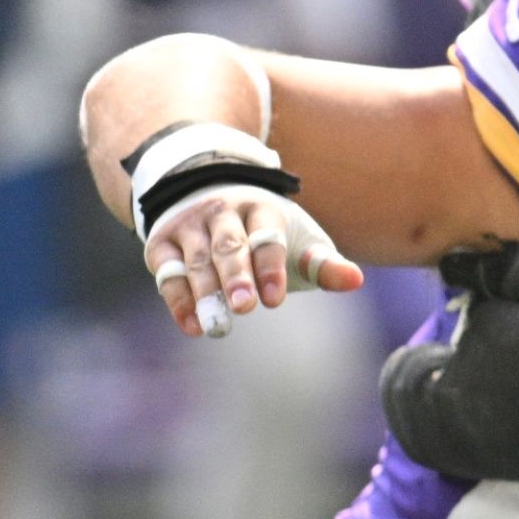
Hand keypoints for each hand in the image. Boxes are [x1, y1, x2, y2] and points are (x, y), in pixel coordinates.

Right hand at [143, 183, 361, 338]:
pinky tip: (192, 325)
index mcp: (261, 207)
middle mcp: (223, 212)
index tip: (275, 300)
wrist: (210, 192)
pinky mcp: (162, 244)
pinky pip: (167, 272)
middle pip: (229, 245)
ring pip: (197, 260)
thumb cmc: (266, 229)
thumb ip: (323, 263)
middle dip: (237, 276)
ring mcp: (190, 225)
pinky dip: (178, 300)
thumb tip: (356, 280)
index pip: (266, 237)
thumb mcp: (297, 239)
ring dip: (206, 293)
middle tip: (245, 307)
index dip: (271, 268)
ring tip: (218, 326)